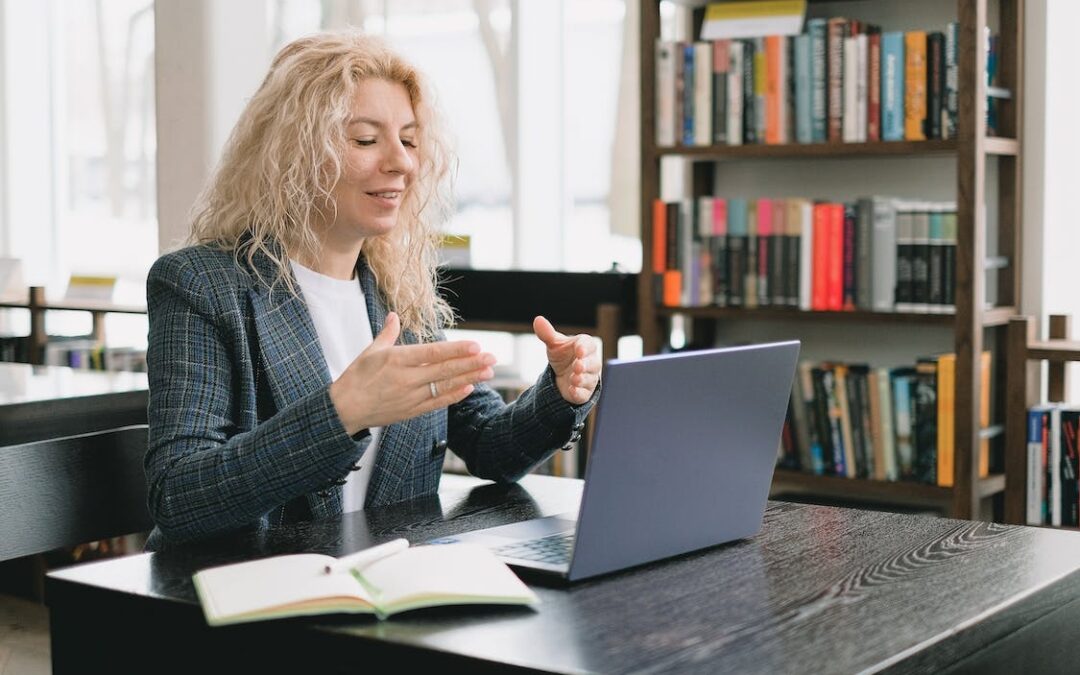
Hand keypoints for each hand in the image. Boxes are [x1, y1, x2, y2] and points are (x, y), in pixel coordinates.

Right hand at [329, 312, 495, 434]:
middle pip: (444, 370)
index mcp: (396, 360)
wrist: (344, 410)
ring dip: (469, 378)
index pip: (432, 353)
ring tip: (488, 372)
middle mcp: (406, 379)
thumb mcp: (370, 351)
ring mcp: (410, 397)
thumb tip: (394, 315)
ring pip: (445, 386)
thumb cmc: (356, 378)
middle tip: (492, 357)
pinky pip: (437, 402)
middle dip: (471, 363)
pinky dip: (454, 396)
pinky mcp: (411, 411)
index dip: (456, 350)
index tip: (475, 345)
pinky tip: (469, 388)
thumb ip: (387, 333)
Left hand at [533, 316, 600, 404]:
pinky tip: (572, 390)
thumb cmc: (563, 356)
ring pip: (590, 379)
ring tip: (574, 378)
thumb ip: (547, 333)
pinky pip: (584, 394)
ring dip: (582, 379)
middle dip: (585, 365)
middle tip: (578, 366)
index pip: (588, 345)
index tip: (579, 350)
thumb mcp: (554, 345)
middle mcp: (591, 362)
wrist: (562, 376)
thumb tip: (538, 319)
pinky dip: (579, 392)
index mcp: (585, 347)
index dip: (584, 348)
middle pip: (593, 363)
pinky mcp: (584, 393)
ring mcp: (589, 378)